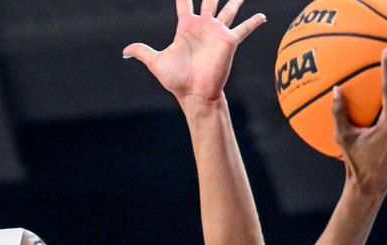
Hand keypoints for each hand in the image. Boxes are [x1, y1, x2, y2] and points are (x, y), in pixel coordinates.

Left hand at [123, 0, 265, 102]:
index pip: (184, 1)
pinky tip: (262, 15)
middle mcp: (203, 26)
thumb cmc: (178, 80)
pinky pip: (244, 29)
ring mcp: (217, 32)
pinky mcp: (229, 41)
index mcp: (186, 27)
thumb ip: (142, 52)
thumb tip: (124, 51)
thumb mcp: (157, 63)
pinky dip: (253, 22)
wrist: (195, 94)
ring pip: (227, 9)